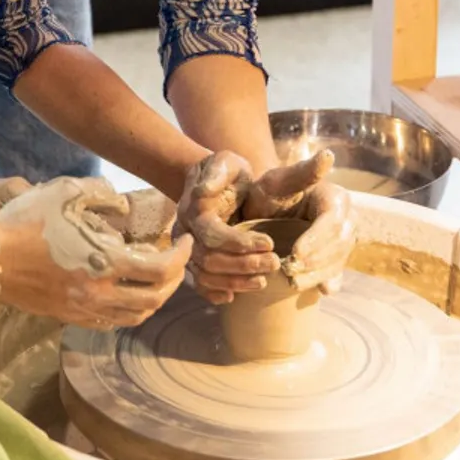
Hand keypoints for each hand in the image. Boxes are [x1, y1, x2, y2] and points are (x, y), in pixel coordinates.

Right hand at [0, 177, 191, 329]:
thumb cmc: (26, 221)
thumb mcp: (65, 192)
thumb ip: (101, 194)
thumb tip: (122, 205)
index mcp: (105, 262)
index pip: (161, 269)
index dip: (181, 256)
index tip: (185, 241)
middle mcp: (100, 293)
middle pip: (155, 299)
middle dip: (174, 279)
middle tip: (177, 260)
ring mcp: (84, 309)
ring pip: (135, 316)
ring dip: (155, 299)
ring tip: (156, 277)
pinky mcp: (69, 317)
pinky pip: (111, 321)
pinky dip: (129, 310)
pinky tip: (126, 291)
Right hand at [175, 150, 279, 304]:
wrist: (212, 180)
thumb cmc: (226, 171)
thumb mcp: (227, 162)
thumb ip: (218, 172)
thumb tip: (204, 191)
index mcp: (194, 208)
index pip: (213, 233)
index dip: (240, 242)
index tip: (270, 242)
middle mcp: (185, 231)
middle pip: (208, 259)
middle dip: (243, 265)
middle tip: (275, 264)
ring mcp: (186, 248)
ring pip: (204, 275)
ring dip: (234, 282)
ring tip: (263, 281)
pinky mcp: (192, 260)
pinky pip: (198, 284)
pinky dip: (213, 293)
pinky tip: (233, 297)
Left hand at [243, 150, 353, 293]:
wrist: (262, 212)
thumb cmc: (268, 193)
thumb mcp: (277, 181)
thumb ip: (301, 172)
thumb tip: (327, 156)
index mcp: (335, 197)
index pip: (332, 222)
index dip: (316, 240)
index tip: (295, 254)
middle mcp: (346, 218)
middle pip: (339, 244)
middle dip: (315, 260)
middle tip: (289, 271)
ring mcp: (343, 240)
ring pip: (338, 261)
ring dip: (317, 274)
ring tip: (293, 282)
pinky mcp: (336, 258)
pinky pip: (337, 272)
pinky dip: (328, 281)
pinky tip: (321, 290)